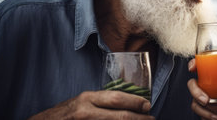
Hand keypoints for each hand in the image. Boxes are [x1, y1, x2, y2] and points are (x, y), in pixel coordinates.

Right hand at [28, 90, 153, 119]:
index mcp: (87, 99)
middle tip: (151, 119)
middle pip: (119, 116)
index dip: (135, 102)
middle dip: (139, 119)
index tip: (147, 105)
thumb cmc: (65, 114)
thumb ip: (100, 102)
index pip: (116, 98)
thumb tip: (127, 102)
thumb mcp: (82, 102)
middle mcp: (85, 112)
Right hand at [187, 59, 216, 119]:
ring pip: (194, 99)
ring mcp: (205, 101)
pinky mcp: (203, 112)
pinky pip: (198, 110)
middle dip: (196, 91)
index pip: (203, 70)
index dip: (194, 65)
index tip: (193, 67)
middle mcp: (209, 90)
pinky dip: (207, 114)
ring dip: (208, 107)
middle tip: (206, 99)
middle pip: (193, 84)